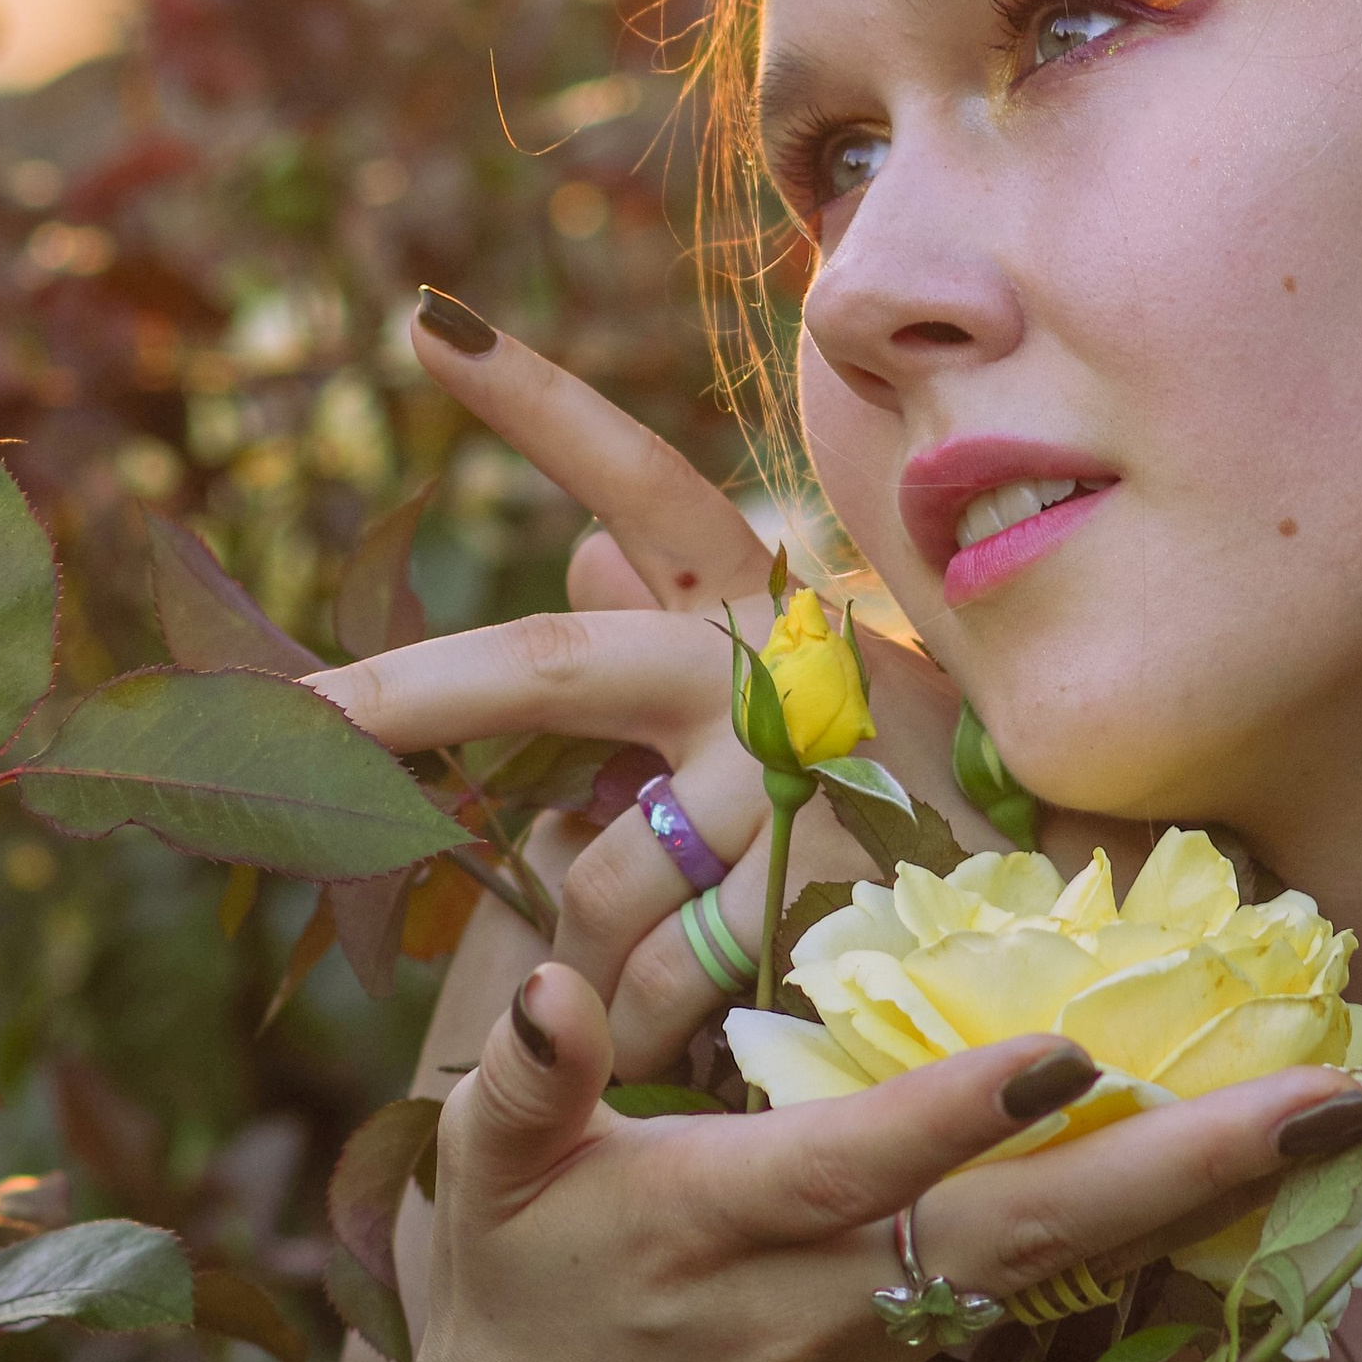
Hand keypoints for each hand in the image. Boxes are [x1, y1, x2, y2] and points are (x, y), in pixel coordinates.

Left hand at [322, 304, 1013, 1077]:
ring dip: (580, 958)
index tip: (423, 317)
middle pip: (546, 664)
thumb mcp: (804, 703)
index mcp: (760, 613)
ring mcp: (809, 774)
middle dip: (398, 694)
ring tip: (616, 1001)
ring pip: (599, 875)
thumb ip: (684, 630)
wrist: (1079, 929)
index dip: (537, 400)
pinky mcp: (833, 892)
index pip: (639, 482)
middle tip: (282, 716)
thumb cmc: (923, 807)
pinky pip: (661, 982)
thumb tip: (575, 548)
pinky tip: (669, 1044)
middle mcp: (779, 665)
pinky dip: (641, 1026)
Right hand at [366, 955, 1361, 1361]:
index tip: (1065, 1054)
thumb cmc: (524, 1317)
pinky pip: (1088, 1278)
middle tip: (1337, 1099)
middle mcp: (844, 1290)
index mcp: (727, 1232)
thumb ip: (521, 1085)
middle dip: (1189, 1166)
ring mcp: (913, 1330)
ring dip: (1226, 1192)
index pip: (856, 1171)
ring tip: (1360, 1111)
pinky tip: (1294, 1163)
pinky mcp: (954, 1346)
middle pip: (1036, 1230)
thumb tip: (545, 992)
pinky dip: (1191, 1219)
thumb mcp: (483, 1193)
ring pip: (1086, 1260)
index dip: (953, 1117)